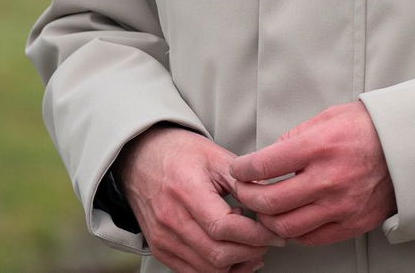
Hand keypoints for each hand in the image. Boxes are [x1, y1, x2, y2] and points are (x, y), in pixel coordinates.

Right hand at [117, 125, 282, 272]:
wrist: (140, 157)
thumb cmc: (179, 153)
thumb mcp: (215, 156)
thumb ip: (244, 180)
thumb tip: (273, 202)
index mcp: (186, 191)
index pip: (224, 228)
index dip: (256, 235)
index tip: (274, 232)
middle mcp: (170, 219)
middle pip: (219, 255)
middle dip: (252, 252)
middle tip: (267, 241)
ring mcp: (163, 238)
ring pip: (209, 270)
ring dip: (238, 265)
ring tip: (251, 248)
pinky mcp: (160, 249)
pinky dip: (218, 270)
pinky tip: (231, 256)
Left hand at [228, 101, 395, 245]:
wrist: (405, 148)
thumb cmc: (364, 129)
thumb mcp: (325, 119)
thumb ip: (294, 138)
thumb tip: (268, 158)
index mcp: (318, 147)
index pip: (264, 166)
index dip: (242, 170)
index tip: (238, 170)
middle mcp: (328, 180)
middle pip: (269, 202)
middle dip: (247, 198)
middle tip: (243, 192)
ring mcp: (341, 206)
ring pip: (286, 226)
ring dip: (266, 220)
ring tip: (262, 210)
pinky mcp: (352, 224)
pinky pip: (311, 238)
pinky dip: (293, 232)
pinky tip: (288, 219)